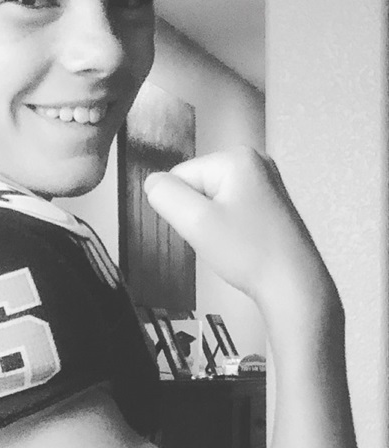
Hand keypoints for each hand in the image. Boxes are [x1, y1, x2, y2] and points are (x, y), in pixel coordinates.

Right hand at [143, 146, 336, 315]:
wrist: (295, 289)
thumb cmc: (250, 255)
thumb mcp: (196, 222)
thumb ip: (165, 195)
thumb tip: (152, 183)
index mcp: (238, 157)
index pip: (180, 176)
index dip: (185, 208)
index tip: (211, 229)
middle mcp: (254, 161)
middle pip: (196, 185)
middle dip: (199, 215)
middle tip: (223, 238)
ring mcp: (264, 181)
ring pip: (210, 199)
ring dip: (212, 223)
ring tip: (235, 241)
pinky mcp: (268, 202)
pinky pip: (228, 208)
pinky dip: (227, 227)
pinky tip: (243, 242)